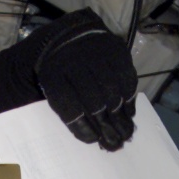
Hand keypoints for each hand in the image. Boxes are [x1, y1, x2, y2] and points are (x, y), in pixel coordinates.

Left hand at [34, 16, 136, 151]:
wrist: (69, 35)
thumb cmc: (60, 72)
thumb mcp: (48, 88)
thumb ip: (64, 110)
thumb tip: (90, 138)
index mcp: (53, 76)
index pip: (69, 107)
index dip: (82, 128)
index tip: (93, 140)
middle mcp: (75, 63)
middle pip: (95, 102)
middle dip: (106, 126)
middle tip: (114, 143)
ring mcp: (98, 55)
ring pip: (113, 92)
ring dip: (121, 117)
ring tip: (124, 133)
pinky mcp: (117, 51)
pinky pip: (127, 80)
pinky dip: (129, 99)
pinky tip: (128, 112)